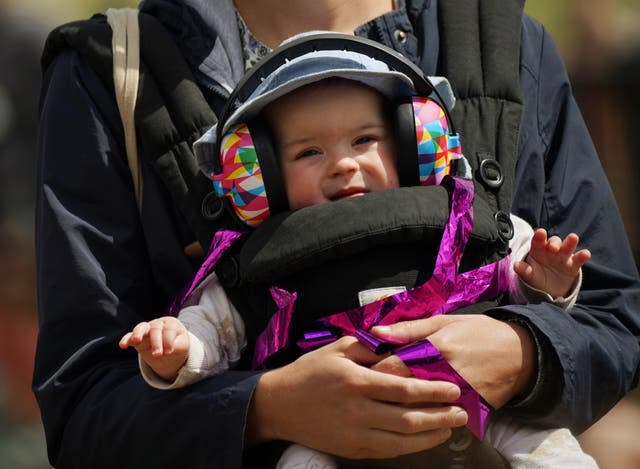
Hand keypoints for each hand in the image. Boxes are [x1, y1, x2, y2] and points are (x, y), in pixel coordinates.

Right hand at [119, 316, 189, 380]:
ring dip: (138, 333)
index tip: (169, 352)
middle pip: (155, 329)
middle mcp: (158, 324)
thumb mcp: (182, 346)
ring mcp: (147, 330)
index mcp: (171, 323)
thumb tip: (168, 350)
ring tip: (136, 341)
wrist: (170, 350)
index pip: (169, 329)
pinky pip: (130, 336)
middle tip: (158, 355)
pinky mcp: (138, 338)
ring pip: (141, 327)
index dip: (168, 340)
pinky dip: (126, 339)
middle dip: (156, 342)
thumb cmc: (178, 345)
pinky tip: (123, 345)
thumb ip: (177, 346)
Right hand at [246, 336, 467, 458]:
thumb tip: (401, 344)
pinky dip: (410, 447)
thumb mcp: (338, 349)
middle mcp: (358, 410)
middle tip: (461, 412)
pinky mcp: (351, 450)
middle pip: (409, 419)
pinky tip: (424, 439)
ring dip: (430, 436)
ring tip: (450, 428)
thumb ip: (371, 348)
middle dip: (440, 416)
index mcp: (356, 381)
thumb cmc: (310, 371)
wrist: (279, 405)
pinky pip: (387, 452)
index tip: (453, 389)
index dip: (432, 390)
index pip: (403, 388)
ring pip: (402, 441)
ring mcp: (354, 434)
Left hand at [371, 314, 536, 408]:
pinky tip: (411, 417)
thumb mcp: (444, 322)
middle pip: (400, 391)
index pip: (391, 366)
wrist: (520, 353)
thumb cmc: (477, 332)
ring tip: (381, 406)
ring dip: (398, 408)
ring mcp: (456, 396)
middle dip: (379, 393)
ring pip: (417, 410)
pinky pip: (439, 419)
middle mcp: (443, 374)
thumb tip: (375, 332)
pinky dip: (424, 419)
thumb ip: (408, 329)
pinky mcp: (469, 410)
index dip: (371, 371)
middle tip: (363, 394)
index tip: (358, 374)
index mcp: (433, 348)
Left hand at [514, 229, 590, 297]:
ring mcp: (563, 256)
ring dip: (570, 242)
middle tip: (552, 248)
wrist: (548, 289)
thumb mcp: (529, 275)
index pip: (538, 241)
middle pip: (554, 241)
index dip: (539, 237)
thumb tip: (515, 265)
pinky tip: (586, 253)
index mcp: (538, 250)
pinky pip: (578, 258)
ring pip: (568, 246)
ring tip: (573, 238)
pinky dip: (582, 255)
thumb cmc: (536, 276)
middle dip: (554, 242)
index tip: (540, 232)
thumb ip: (524, 270)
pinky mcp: (573, 265)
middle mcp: (551, 250)